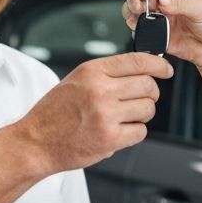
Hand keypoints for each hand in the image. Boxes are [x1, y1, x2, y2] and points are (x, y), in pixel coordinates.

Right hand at [22, 52, 172, 169]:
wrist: (35, 142)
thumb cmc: (54, 113)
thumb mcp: (76, 80)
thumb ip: (106, 74)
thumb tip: (140, 70)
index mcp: (92, 71)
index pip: (138, 61)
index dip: (158, 65)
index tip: (166, 70)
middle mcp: (100, 90)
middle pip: (148, 85)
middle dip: (150, 94)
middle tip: (141, 100)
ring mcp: (105, 114)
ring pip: (148, 109)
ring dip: (142, 114)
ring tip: (124, 117)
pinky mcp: (109, 138)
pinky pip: (140, 131)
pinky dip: (134, 132)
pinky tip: (118, 131)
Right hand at [124, 0, 201, 69]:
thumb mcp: (201, 8)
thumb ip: (179, 2)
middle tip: (139, 8)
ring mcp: (157, 12)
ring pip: (132, 7)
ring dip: (131, 12)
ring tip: (140, 19)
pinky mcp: (154, 29)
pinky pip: (136, 25)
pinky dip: (134, 26)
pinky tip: (141, 28)